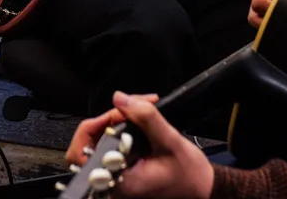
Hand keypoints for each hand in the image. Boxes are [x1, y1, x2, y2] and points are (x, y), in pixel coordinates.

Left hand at [67, 91, 212, 198]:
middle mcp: (114, 183)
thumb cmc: (189, 173)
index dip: (99, 124)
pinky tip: (138, 121)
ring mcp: (116, 178)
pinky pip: (109, 147)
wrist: (201, 187)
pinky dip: (120, 130)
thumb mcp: (170, 141)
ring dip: (114, 122)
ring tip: (138, 109)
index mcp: (121, 181)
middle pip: (88, 144)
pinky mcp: (122, 171)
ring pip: (98, 143)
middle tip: (129, 108)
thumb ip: (146, 118)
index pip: (85, 151)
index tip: (122, 111)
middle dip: (106, 120)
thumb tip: (120, 99)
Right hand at [248, 0, 286, 27]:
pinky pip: (272, 18)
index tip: (285, 12)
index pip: (257, 3)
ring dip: (273, 24)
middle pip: (255, 15)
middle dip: (268, 23)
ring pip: (262, 19)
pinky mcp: (278, 3)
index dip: (269, 11)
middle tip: (286, 25)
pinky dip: (279, 23)